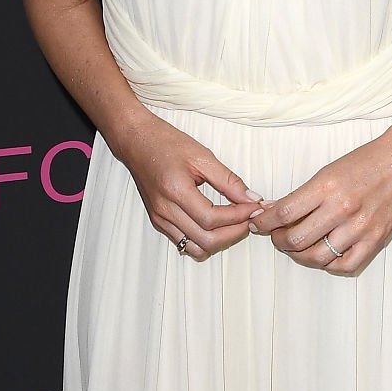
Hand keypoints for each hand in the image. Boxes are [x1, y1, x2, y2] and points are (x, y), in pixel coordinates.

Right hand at [112, 108, 262, 260]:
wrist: (137, 141)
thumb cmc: (166, 143)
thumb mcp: (203, 156)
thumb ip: (229, 181)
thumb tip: (252, 198)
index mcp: (175, 191)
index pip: (212, 219)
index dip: (238, 217)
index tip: (254, 207)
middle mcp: (165, 210)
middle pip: (206, 240)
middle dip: (234, 233)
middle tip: (249, 218)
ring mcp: (160, 219)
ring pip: (196, 248)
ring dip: (220, 241)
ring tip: (235, 224)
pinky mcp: (159, 222)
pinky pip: (185, 244)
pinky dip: (205, 240)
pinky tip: (217, 225)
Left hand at [245, 131, 391, 276]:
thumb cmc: (365, 162)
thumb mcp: (328, 171)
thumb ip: (302, 195)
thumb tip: (273, 212)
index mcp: (326, 186)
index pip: (283, 213)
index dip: (264, 222)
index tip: (258, 224)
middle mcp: (342, 209)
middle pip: (296, 239)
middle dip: (278, 241)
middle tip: (276, 236)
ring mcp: (360, 227)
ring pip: (316, 257)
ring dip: (298, 255)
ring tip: (296, 247)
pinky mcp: (375, 240)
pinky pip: (344, 265)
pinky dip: (328, 265)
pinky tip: (322, 255)